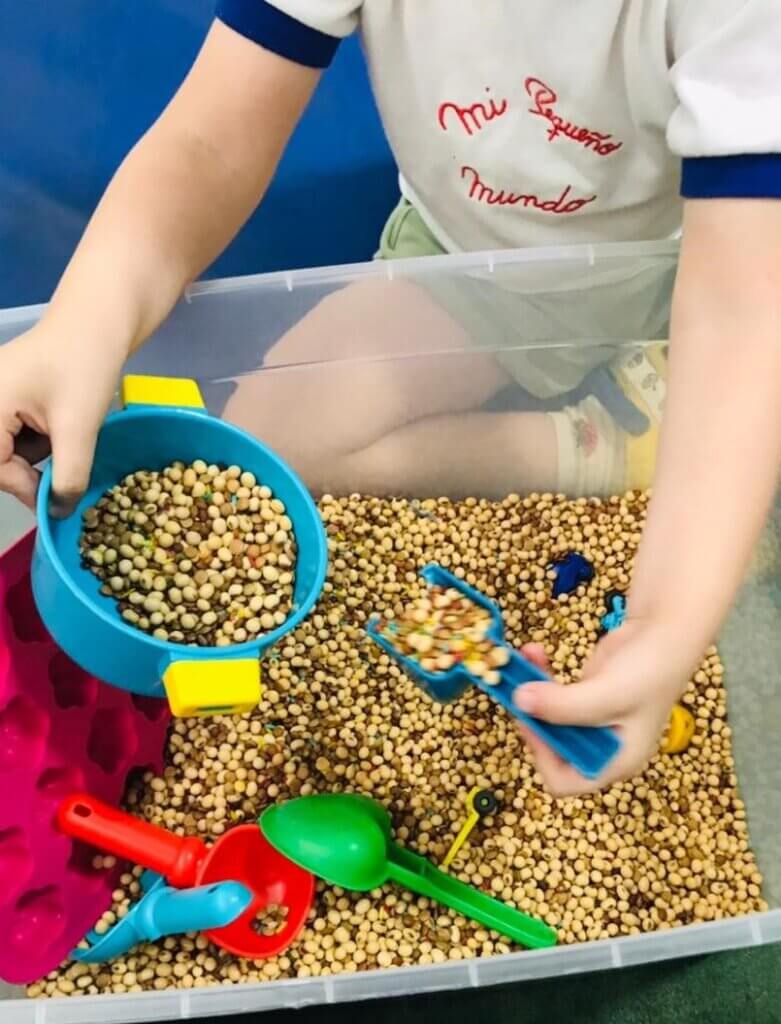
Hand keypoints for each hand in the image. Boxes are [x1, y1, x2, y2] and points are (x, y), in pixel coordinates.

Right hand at [0, 326, 120, 513]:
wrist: (100, 320)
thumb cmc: (85, 365)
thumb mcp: (78, 428)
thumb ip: (68, 476)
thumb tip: (59, 514)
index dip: (24, 488)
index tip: (56, 499)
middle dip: (30, 472)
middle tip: (66, 476)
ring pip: (8, 450)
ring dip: (39, 458)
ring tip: (70, 441)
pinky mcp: (9, 397)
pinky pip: (16, 434)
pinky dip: (42, 441)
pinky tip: (65, 429)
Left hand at [514, 619, 694, 795]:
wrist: (666, 628)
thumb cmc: (650, 669)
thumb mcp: (608, 694)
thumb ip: (563, 705)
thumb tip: (520, 702)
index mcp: (617, 761)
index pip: (567, 781)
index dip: (544, 757)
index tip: (532, 723)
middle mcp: (603, 746)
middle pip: (552, 749)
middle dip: (534, 720)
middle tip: (519, 691)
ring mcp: (592, 720)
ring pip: (548, 718)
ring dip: (531, 694)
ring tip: (523, 662)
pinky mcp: (584, 696)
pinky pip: (552, 694)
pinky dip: (539, 675)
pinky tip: (534, 652)